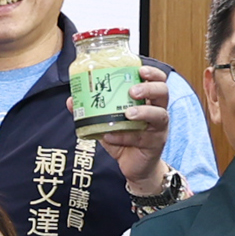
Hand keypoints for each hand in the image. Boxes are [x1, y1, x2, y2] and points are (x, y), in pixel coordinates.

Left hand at [103, 64, 179, 190]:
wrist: (134, 166)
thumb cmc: (125, 139)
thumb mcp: (107, 122)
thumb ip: (92, 111)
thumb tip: (71, 100)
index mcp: (148, 101)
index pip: (157, 80)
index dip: (152, 73)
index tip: (140, 69)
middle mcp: (157, 111)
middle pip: (163, 93)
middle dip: (149, 88)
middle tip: (132, 91)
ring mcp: (158, 129)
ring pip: (160, 115)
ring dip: (143, 112)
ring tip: (128, 113)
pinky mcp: (154, 145)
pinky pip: (141, 138)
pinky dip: (123, 136)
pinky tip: (110, 136)